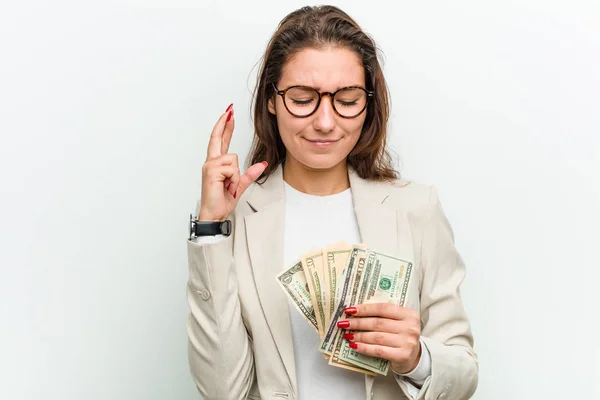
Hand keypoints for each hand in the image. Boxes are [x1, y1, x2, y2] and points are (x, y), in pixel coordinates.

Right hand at [199, 104, 266, 220]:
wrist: (215, 213)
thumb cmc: (222, 200)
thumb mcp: (240, 185)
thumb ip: (251, 173)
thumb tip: (263, 164)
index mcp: (217, 163)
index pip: (221, 140)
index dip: (225, 127)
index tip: (229, 115)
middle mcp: (211, 162)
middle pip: (218, 137)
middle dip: (224, 123)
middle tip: (230, 109)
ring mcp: (210, 166)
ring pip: (233, 158)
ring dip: (235, 174)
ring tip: (228, 184)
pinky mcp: (211, 172)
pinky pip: (231, 168)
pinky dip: (233, 178)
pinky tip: (226, 185)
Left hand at [338, 303, 421, 373]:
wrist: (414, 357)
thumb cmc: (401, 336)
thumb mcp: (398, 322)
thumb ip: (384, 315)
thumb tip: (356, 311)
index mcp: (409, 314)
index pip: (383, 308)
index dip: (365, 309)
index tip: (350, 310)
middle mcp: (410, 327)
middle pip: (377, 323)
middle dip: (358, 323)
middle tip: (344, 323)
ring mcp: (407, 342)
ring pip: (376, 337)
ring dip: (359, 336)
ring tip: (347, 335)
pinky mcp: (402, 355)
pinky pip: (378, 350)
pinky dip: (364, 348)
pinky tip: (355, 346)